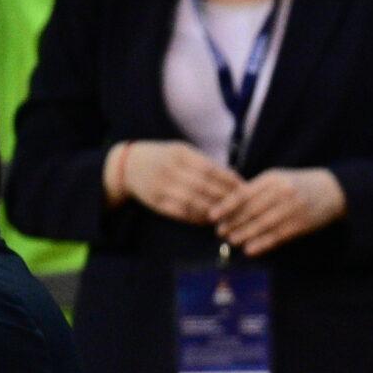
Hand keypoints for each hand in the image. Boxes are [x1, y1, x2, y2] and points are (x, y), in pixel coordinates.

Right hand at [117, 141, 242, 224]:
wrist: (127, 166)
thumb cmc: (163, 158)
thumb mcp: (181, 152)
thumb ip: (205, 163)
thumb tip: (235, 178)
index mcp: (179, 153)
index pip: (211, 169)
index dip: (230, 181)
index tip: (245, 189)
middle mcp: (170, 169)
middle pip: (204, 187)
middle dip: (225, 198)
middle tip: (242, 207)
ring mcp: (161, 186)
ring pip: (194, 202)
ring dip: (214, 211)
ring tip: (229, 216)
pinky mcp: (156, 202)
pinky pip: (181, 212)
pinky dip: (198, 218)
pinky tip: (209, 221)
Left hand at [211, 167, 347, 256]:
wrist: (333, 190)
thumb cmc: (299, 185)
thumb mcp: (278, 178)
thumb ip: (257, 188)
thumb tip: (228, 202)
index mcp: (272, 178)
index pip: (244, 193)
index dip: (226, 206)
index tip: (212, 216)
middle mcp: (282, 192)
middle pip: (252, 210)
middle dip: (233, 223)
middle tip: (220, 232)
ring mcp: (293, 208)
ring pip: (263, 224)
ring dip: (245, 235)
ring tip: (232, 241)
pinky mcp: (302, 224)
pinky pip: (278, 236)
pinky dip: (263, 244)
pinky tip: (251, 250)